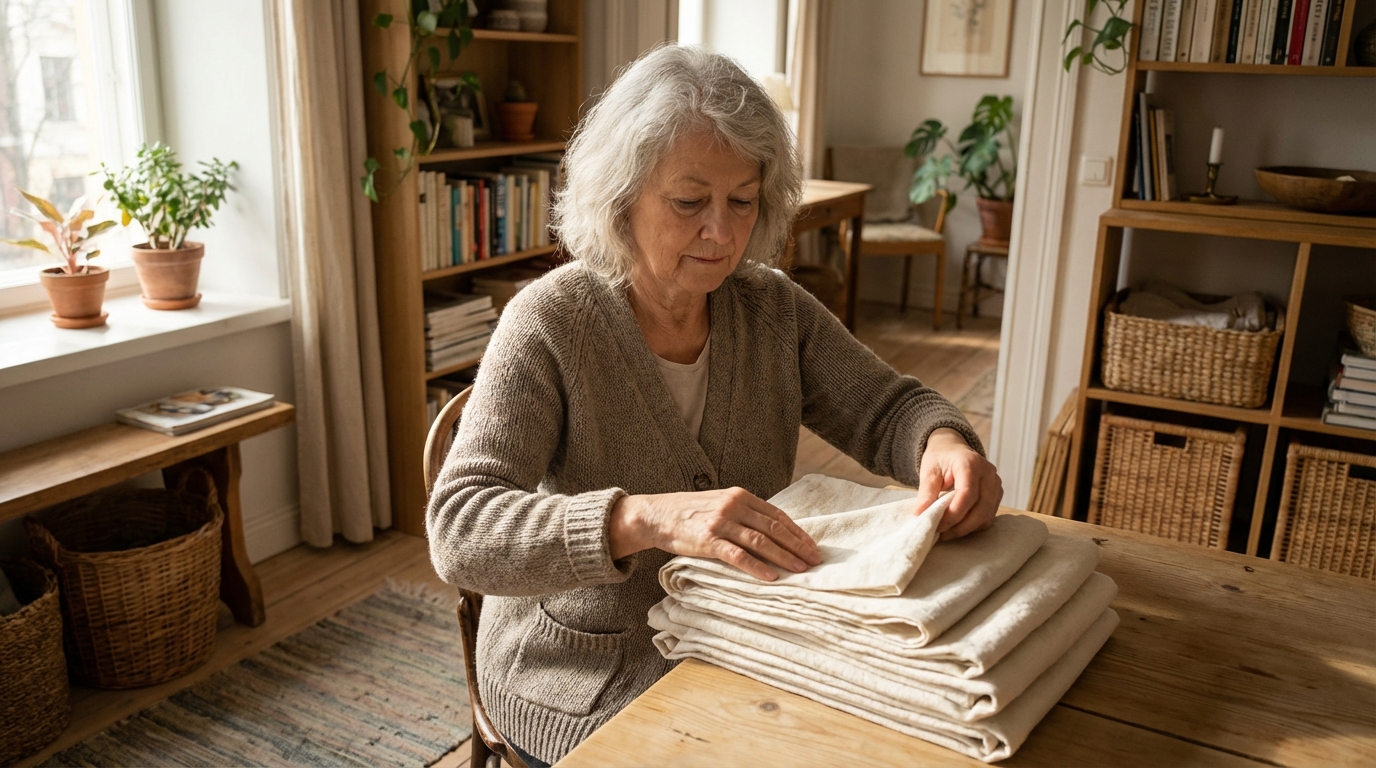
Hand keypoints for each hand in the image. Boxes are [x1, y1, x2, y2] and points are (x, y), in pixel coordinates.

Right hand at [609, 487, 820, 580]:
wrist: (657, 514)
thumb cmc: (690, 512)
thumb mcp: (720, 504)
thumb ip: (744, 513)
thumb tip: (773, 532)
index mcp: (740, 496)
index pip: (777, 516)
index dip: (797, 532)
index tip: (812, 547)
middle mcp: (733, 506)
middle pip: (774, 528)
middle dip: (797, 546)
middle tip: (814, 561)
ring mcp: (721, 522)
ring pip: (761, 542)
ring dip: (784, 557)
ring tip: (800, 570)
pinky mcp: (708, 540)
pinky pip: (738, 555)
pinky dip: (757, 567)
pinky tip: (771, 577)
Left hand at [914, 427, 1002, 540]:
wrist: (952, 448)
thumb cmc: (940, 458)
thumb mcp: (929, 471)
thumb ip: (926, 493)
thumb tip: (921, 515)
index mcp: (970, 464)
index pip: (967, 494)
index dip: (954, 514)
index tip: (938, 525)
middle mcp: (988, 474)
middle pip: (981, 509)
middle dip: (961, 526)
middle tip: (941, 533)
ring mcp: (995, 484)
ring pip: (986, 516)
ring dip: (967, 528)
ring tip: (947, 531)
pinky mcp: (997, 494)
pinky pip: (988, 516)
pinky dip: (974, 525)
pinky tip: (958, 525)